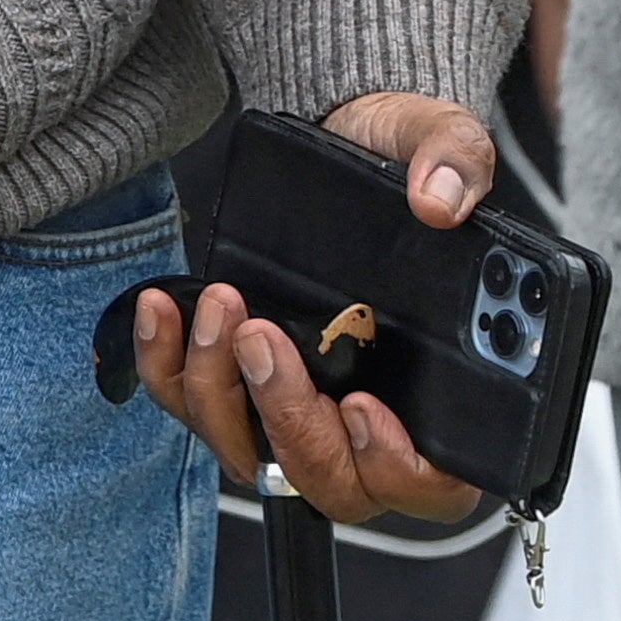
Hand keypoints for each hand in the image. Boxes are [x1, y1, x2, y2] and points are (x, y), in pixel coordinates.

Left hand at [128, 93, 502, 526]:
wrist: (344, 140)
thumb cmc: (400, 162)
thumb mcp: (440, 139)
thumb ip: (456, 161)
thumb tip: (442, 200)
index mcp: (442, 390)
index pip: (433, 482)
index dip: (398, 466)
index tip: (363, 405)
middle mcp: (368, 418)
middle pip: (332, 480)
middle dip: (290, 418)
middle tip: (264, 338)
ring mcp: (299, 406)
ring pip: (253, 454)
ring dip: (223, 391)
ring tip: (221, 306)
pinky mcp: (238, 380)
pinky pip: (191, 404)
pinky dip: (167, 366)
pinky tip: (164, 309)